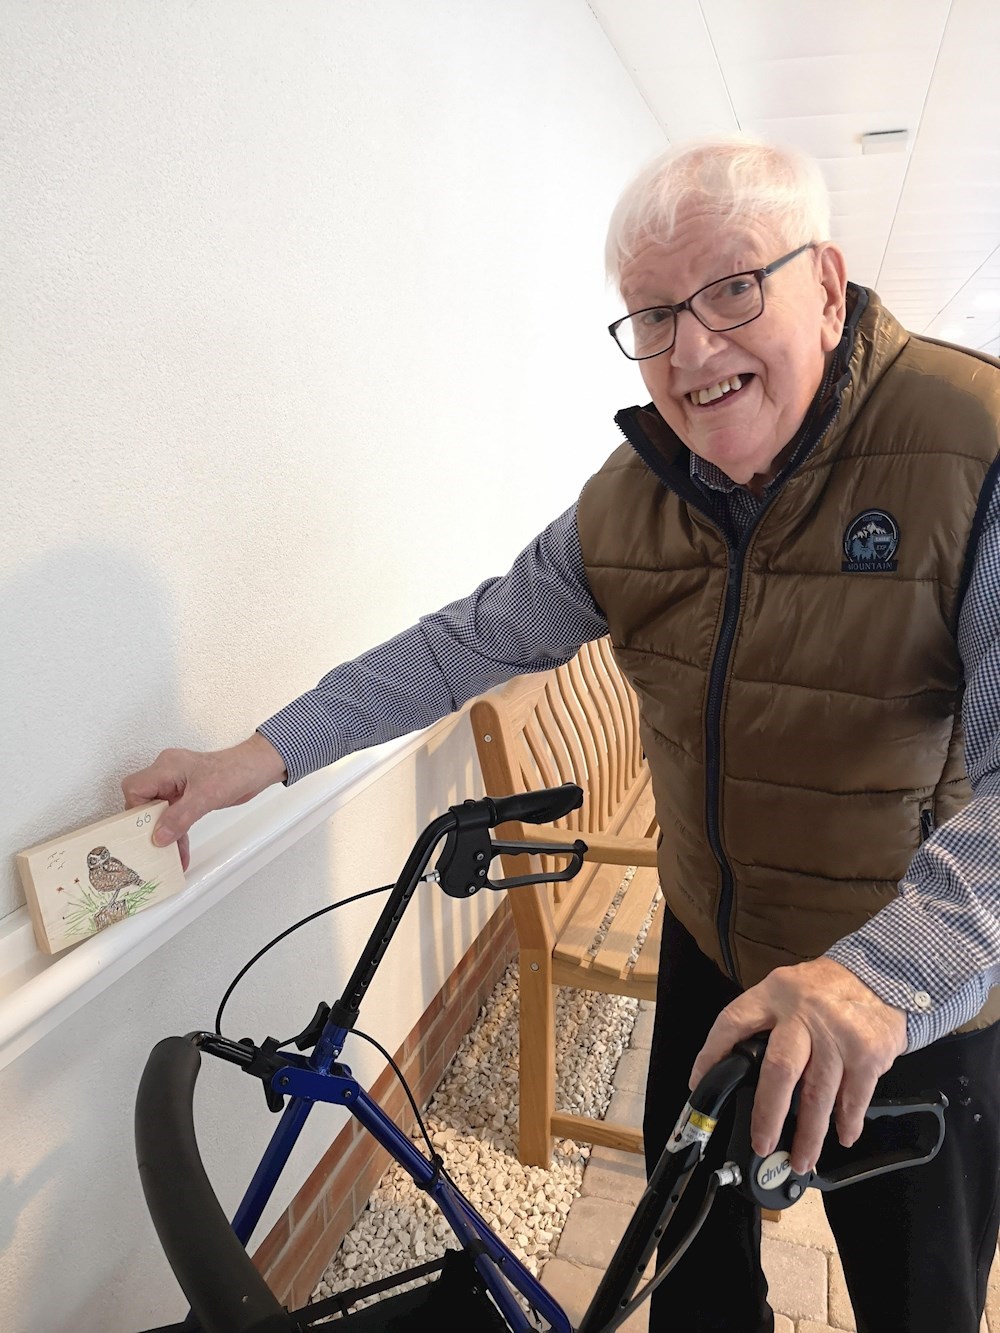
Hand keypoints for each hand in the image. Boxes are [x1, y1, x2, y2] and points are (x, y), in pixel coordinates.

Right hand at [121, 733, 287, 870]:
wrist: (257, 769)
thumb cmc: (235, 772)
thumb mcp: (205, 797)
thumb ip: (180, 817)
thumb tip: (158, 837)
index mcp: (166, 767)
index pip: (135, 789)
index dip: (136, 811)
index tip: (146, 831)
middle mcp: (168, 774)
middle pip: (144, 803)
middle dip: (149, 828)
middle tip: (154, 850)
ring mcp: (177, 785)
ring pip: (161, 814)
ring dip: (166, 835)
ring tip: (170, 859)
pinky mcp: (188, 796)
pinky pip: (176, 817)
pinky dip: (178, 834)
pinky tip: (181, 854)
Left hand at [689, 957, 906, 1174]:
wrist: (880, 976)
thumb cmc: (825, 990)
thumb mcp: (785, 989)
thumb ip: (764, 1022)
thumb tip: (735, 1068)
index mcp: (773, 994)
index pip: (733, 1023)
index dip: (711, 1055)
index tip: (700, 1085)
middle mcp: (803, 1014)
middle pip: (779, 1069)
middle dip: (767, 1114)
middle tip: (761, 1144)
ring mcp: (838, 1035)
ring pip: (817, 1094)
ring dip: (809, 1134)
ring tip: (801, 1159)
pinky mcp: (867, 1053)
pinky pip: (853, 1098)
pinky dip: (847, 1122)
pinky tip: (842, 1136)